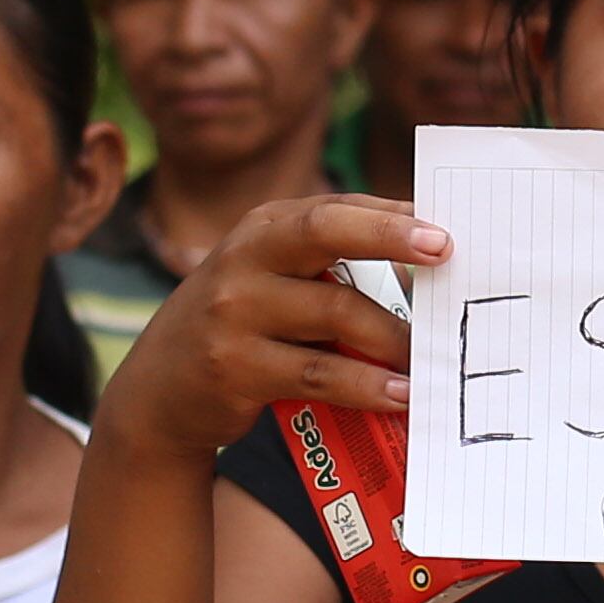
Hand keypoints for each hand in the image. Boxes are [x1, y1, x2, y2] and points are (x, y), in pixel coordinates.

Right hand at [104, 193, 447, 467]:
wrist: (160, 392)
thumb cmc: (242, 326)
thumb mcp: (271, 279)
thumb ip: (329, 264)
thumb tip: (427, 265)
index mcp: (263, 228)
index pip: (335, 208)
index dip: (390, 216)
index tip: (444, 229)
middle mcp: (244, 258)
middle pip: (326, 232)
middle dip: (388, 238)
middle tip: (444, 255)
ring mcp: (235, 311)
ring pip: (335, 313)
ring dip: (393, 339)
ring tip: (430, 359)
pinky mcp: (235, 367)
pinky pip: (320, 373)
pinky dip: (367, 385)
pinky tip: (399, 394)